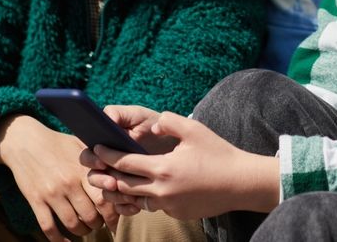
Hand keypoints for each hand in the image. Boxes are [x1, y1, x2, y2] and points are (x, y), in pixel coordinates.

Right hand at [0, 114, 118, 241]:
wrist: (25, 142)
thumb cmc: (58, 143)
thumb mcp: (80, 145)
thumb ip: (98, 160)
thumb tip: (116, 174)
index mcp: (82, 170)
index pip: (104, 199)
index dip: (112, 214)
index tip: (115, 220)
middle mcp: (68, 183)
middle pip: (90, 215)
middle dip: (98, 224)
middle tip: (100, 224)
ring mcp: (51, 193)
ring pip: (72, 223)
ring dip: (81, 231)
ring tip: (85, 229)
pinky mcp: (35, 200)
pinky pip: (48, 227)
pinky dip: (58, 239)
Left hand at [82, 111, 279, 219]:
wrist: (241, 182)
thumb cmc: (218, 153)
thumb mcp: (195, 131)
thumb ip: (170, 122)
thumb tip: (153, 124)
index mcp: (163, 168)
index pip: (124, 163)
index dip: (107, 155)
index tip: (95, 149)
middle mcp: (162, 190)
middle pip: (123, 185)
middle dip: (107, 175)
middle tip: (95, 167)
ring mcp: (169, 205)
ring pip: (136, 198)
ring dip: (124, 190)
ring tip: (113, 180)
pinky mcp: (177, 213)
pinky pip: (154, 205)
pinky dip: (146, 197)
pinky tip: (145, 188)